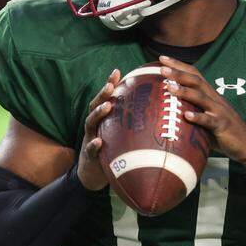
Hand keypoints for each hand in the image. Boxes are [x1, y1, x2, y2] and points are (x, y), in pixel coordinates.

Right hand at [76, 68, 121, 189]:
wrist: (92, 174)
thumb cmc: (111, 151)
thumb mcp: (119, 135)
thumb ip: (129, 123)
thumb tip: (156, 112)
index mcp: (102, 120)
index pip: (104, 99)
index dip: (109, 84)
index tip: (117, 71)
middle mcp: (94, 126)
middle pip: (95, 106)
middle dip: (102, 94)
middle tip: (110, 85)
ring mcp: (89, 139)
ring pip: (90, 123)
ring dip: (98, 114)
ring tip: (107, 106)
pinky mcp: (90, 156)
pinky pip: (91, 150)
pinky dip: (93, 145)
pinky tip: (98, 142)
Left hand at [157, 55, 245, 164]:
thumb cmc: (221, 131)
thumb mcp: (204, 116)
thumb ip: (190, 109)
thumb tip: (166, 109)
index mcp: (209, 95)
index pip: (194, 74)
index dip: (179, 65)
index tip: (162, 58)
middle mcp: (214, 99)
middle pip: (196, 81)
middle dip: (178, 73)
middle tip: (161, 69)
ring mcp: (219, 111)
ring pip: (201, 97)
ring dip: (185, 91)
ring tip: (169, 87)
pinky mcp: (222, 125)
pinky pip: (209, 120)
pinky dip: (198, 117)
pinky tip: (187, 116)